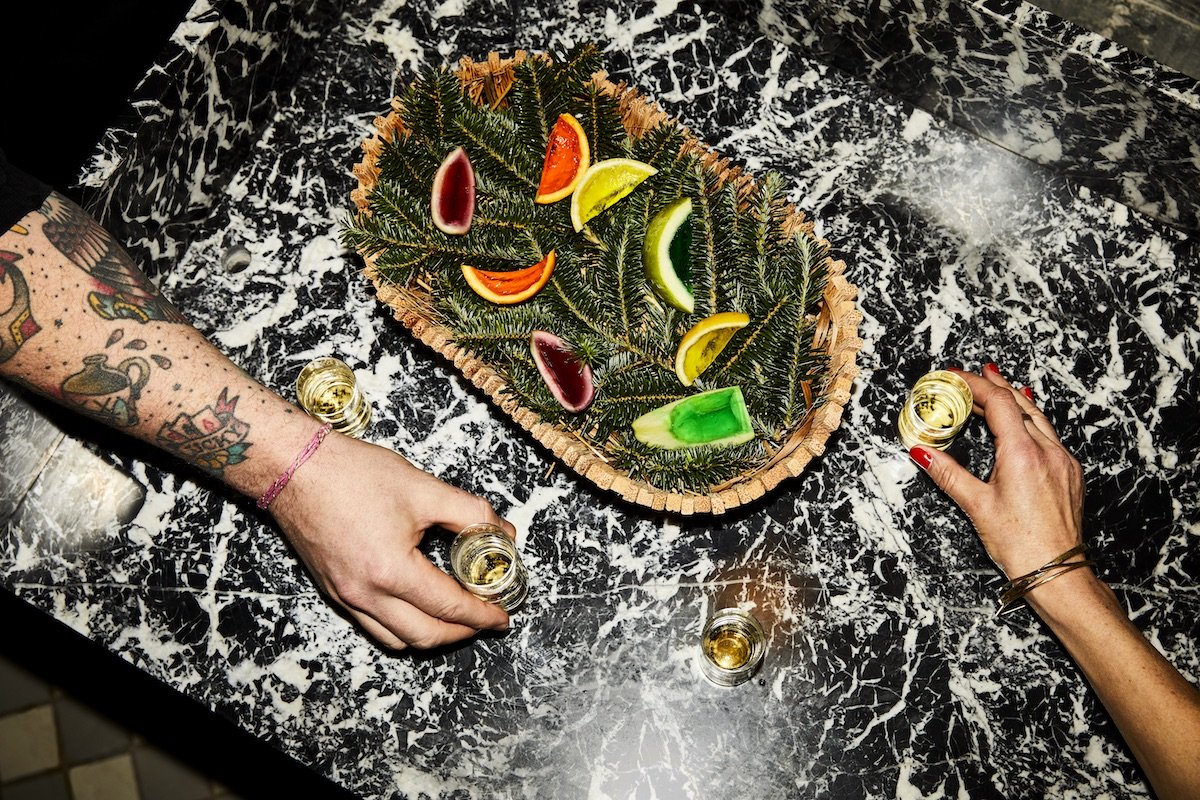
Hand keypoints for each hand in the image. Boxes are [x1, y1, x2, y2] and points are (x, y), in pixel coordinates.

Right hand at [267, 429, 514, 648]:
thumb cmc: (352, 474)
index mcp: (391, 571)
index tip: (502, 616)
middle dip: (463, 632)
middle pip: (425, 636)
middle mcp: (365, 594)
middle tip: (485, 617)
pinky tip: (418, 607)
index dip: (483, 614)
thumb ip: (470, 512)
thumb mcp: (423, 488)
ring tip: (456, 616)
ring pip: (397, 640)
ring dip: (432, 635)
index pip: (449, 607)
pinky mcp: (333, 591)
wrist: (294, 468)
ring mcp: (345, 597)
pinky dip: (402, 627)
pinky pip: (373, 627)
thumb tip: (502, 531)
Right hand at [909, 363, 1085, 578]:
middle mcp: (1048, 451)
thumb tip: (921, 452)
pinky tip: (1024, 422)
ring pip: (1038, 418)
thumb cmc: (1021, 544)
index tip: (954, 376)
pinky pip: (1050, 435)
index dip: (975, 383)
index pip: (999, 402)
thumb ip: (947, 474)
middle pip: (1020, 404)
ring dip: (1014, 401)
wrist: (1059, 572)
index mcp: (1023, 454)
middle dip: (995, 385)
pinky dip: (1031, 421)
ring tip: (998, 387)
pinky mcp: (1070, 474)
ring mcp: (1063, 461)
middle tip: (973, 375)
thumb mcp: (976, 506)